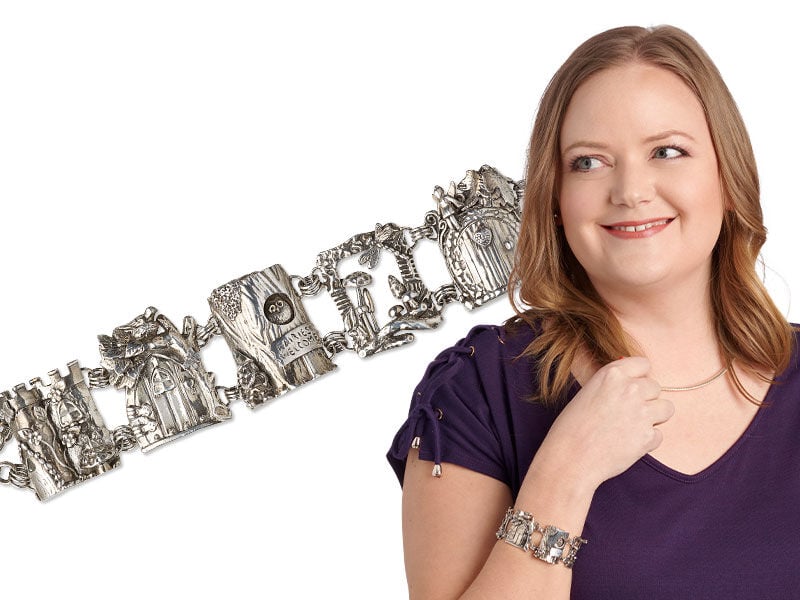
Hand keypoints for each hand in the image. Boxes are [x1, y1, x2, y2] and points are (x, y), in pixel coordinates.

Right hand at [531, 357, 673, 493]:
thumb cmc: (572, 427)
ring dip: (654, 417)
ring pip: (666, 408)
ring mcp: (642, 412)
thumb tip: (634, 382)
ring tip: (632, 427)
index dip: (638, 377)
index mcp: (612, 374)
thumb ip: (612, 385)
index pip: (643, 364)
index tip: (632, 388)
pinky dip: (647, 440)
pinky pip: (659, 434)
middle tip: (627, 413)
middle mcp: (630, 389)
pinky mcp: (648, 436)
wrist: (570, 458)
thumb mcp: (588, 393)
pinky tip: (627, 444)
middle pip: (655, 387)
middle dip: (646, 399)